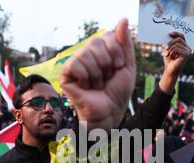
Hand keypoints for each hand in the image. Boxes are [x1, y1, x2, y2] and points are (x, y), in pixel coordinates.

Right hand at [61, 18, 135, 132]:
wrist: (109, 112)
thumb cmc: (117, 92)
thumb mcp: (127, 65)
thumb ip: (125, 43)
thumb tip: (124, 19)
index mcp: (101, 51)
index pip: (106, 36)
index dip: (115, 51)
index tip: (118, 67)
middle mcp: (86, 55)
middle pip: (95, 42)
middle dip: (106, 62)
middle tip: (106, 78)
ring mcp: (75, 63)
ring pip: (85, 53)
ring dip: (97, 73)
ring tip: (97, 85)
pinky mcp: (66, 74)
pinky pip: (75, 63)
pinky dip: (85, 76)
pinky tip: (86, 86)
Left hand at [163, 33, 189, 74]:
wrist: (169, 70)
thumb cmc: (169, 60)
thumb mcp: (168, 49)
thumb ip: (169, 43)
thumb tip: (168, 35)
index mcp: (184, 46)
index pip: (182, 36)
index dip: (176, 34)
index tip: (169, 34)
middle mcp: (188, 48)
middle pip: (179, 39)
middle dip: (170, 42)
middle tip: (166, 48)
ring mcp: (188, 51)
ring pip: (177, 44)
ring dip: (170, 48)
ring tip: (168, 54)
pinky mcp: (186, 55)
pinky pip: (176, 49)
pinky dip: (171, 52)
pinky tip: (171, 56)